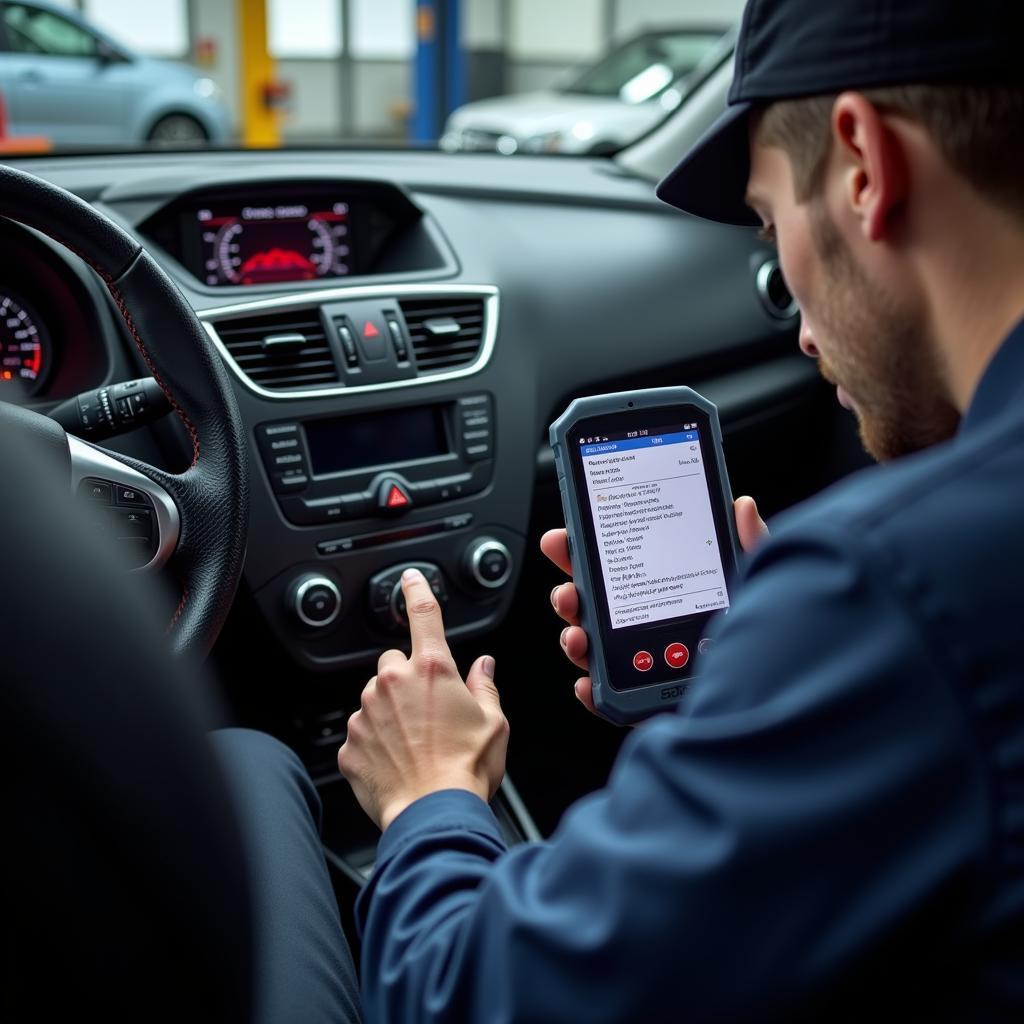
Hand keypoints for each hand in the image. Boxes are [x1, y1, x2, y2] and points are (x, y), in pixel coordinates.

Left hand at [337, 568, 508, 830]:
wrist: (432, 814)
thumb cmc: (467, 769)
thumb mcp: (494, 723)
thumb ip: (485, 686)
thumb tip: (483, 666)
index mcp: (432, 670)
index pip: (423, 616)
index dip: (417, 592)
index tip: (409, 579)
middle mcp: (393, 684)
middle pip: (394, 663)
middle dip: (407, 679)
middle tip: (428, 711)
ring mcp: (366, 713)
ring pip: (374, 698)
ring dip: (389, 712)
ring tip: (415, 745)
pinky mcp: (349, 743)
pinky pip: (361, 733)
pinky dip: (375, 744)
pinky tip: (397, 763)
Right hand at [539, 495, 767, 717]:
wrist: (773, 701)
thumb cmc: (766, 642)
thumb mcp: (756, 586)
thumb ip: (751, 546)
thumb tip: (743, 507)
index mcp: (664, 590)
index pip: (616, 565)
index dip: (584, 551)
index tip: (564, 538)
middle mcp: (647, 624)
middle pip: (593, 605)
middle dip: (568, 595)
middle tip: (567, 592)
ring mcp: (641, 662)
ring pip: (590, 647)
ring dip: (573, 638)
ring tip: (578, 635)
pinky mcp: (643, 699)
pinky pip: (606, 697)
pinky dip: (590, 690)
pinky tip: (587, 682)